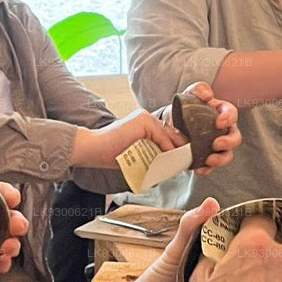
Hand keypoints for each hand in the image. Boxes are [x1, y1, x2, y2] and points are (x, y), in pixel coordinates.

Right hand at [71, 109, 186, 168]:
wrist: (94, 149)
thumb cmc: (112, 155)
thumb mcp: (138, 155)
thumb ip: (153, 153)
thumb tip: (172, 161)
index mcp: (145, 125)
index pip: (166, 136)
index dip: (176, 148)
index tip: (183, 161)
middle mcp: (146, 119)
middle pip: (170, 134)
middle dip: (179, 149)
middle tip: (187, 163)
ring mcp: (145, 118)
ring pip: (168, 136)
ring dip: (175, 151)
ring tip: (181, 164)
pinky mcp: (143, 120)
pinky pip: (162, 136)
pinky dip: (167, 149)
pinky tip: (169, 159)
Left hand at [161, 82, 242, 175]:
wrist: (170, 123)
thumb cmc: (185, 107)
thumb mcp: (190, 94)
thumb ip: (199, 89)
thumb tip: (208, 96)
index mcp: (222, 113)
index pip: (232, 114)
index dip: (228, 119)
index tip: (219, 123)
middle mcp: (223, 131)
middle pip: (235, 137)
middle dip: (228, 142)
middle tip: (216, 144)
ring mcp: (216, 146)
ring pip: (226, 154)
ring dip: (220, 159)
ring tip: (209, 160)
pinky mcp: (207, 157)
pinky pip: (211, 166)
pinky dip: (206, 169)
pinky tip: (199, 170)